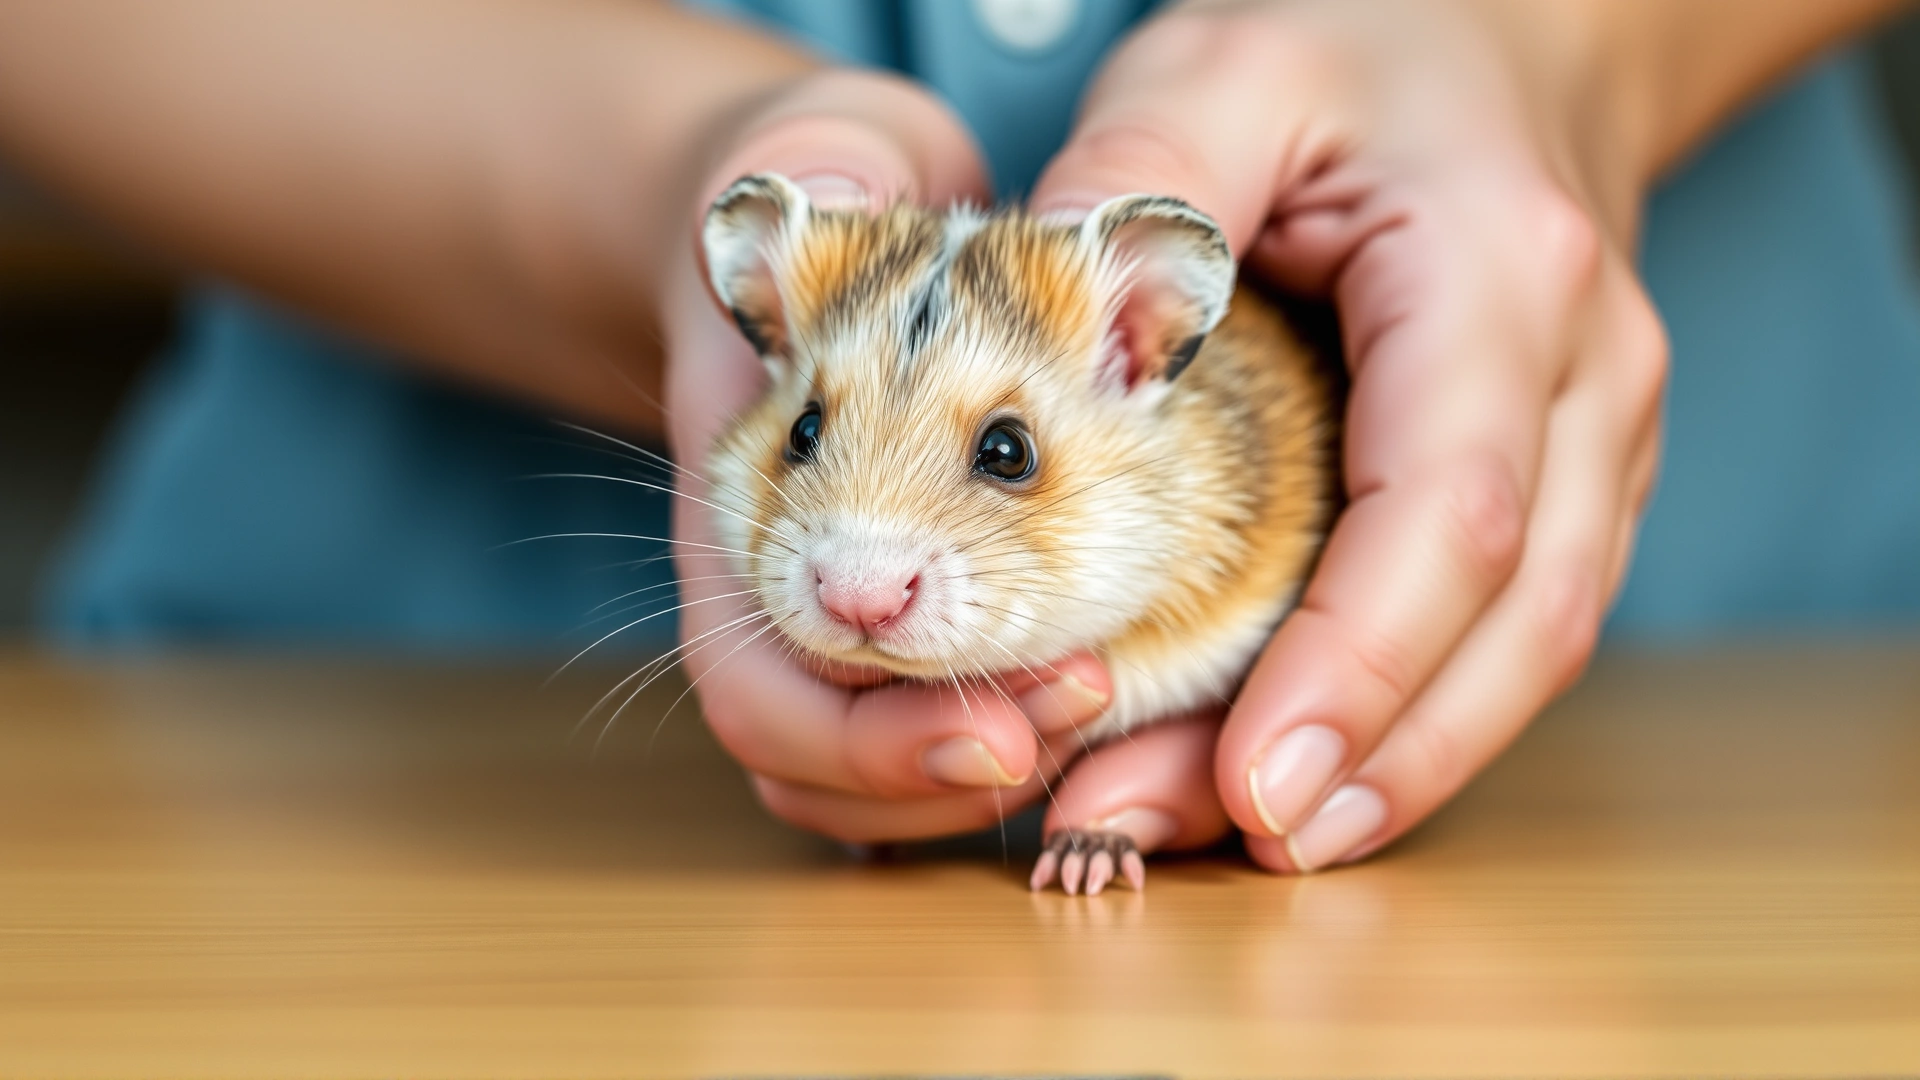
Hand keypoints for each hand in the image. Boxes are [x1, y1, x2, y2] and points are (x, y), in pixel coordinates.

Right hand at [659, 70, 1117, 841]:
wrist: (828, 214)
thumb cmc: (831, 180)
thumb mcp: (824, 155)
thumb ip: (810, 183)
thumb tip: (788, 225)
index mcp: (756, 495)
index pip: (764, 686)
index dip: (870, 736)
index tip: (1004, 728)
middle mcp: (785, 574)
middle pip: (809, 764)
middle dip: (938, 769)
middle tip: (1083, 699)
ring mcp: (844, 603)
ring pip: (854, 783)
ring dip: (975, 775)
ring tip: (1094, 693)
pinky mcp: (926, 609)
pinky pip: (932, 740)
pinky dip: (1003, 750)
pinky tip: (1078, 701)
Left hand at [1023, 0, 1667, 870]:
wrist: (1507, 35)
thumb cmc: (1359, 46)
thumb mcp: (1227, 65)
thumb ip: (1141, 177)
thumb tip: (1046, 323)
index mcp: (1499, 276)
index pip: (1446, 509)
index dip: (1357, 663)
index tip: (1256, 783)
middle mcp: (1584, 374)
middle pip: (1513, 619)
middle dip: (1377, 756)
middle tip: (1227, 844)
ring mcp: (1599, 435)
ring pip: (1534, 646)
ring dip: (1402, 762)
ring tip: (1248, 840)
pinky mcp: (1575, 475)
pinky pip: (1521, 624)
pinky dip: (1425, 713)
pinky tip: (1319, 768)